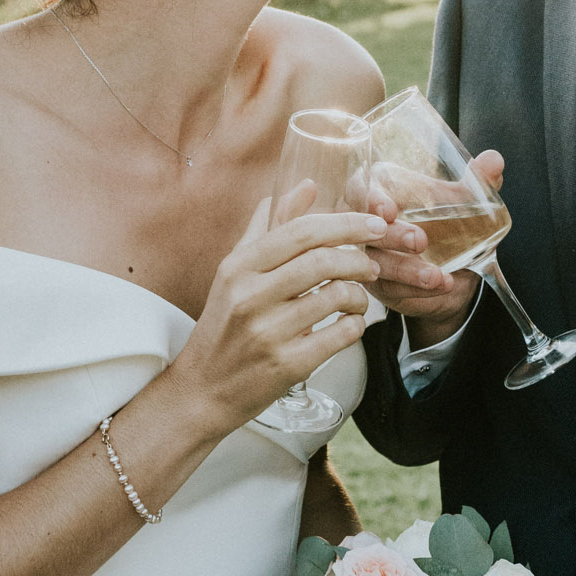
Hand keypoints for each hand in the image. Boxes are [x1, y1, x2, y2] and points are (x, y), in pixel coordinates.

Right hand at [171, 207, 384, 432]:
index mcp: (238, 268)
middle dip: (358, 259)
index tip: (373, 224)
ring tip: (358, 298)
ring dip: (360, 295)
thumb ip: (269, 226)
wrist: (202, 389)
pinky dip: (356, 326)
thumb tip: (307, 185)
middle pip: (322, 261)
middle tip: (371, 264)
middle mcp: (250, 296)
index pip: (300, 232)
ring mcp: (268, 333)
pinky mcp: (287, 366)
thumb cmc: (223, 326)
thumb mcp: (235, 271)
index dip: (344, 223)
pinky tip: (350, 324)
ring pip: (336, 296)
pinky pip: (340, 335)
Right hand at [369, 150, 504, 347]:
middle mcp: (365, 222)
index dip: (369, 198)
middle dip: (392, 236)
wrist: (456, 271)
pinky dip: (417, 289)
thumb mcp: (465, 203)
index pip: (360, 189)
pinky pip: (391, 289)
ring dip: (406, 269)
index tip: (388, 209)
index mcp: (379, 189)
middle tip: (420, 241)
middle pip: (362, 228)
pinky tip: (441, 284)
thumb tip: (494, 160)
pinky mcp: (379, 286)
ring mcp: (369, 256)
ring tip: (436, 275)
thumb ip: (477, 181)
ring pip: (376, 264)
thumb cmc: (449, 224)